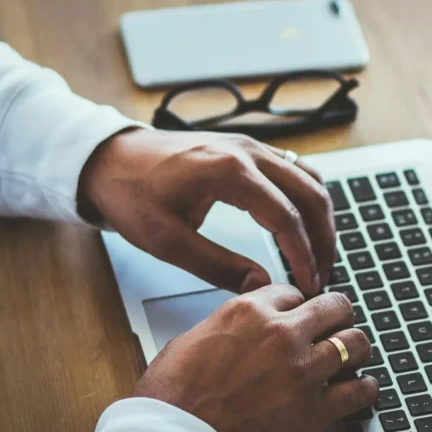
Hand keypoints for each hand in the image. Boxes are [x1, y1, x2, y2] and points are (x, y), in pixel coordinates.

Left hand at [78, 129, 335, 295]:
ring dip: (321, 218)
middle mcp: (248, 152)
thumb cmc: (131, 194)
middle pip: (311, 195)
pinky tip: (305, 223)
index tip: (310, 284)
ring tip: (319, 254)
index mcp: (229, 172)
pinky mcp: (248, 149)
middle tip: (322, 275)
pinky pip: (295, 170)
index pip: (287, 217)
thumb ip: (217, 265)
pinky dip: (308, 199)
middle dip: (324, 239)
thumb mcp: (166, 240)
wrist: (108, 158)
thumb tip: (262, 285)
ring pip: (309, 179)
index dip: (304, 255)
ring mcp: (251, 146)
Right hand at [134, 284, 377, 431]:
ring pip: (355, 343)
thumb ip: (229, 325)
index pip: (293, 293)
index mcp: (249, 312)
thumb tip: (242, 327)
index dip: (299, 305)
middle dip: (337, 316)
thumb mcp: (194, 337)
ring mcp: (302, 370)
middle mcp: (281, 334)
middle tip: (337, 326)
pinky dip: (366, 389)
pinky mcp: (313, 409)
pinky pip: (359, 391)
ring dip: (356, 348)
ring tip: (354, 355)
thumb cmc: (173, 396)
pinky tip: (363, 387)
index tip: (301, 315)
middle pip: (335, 307)